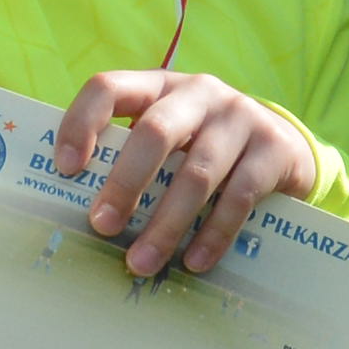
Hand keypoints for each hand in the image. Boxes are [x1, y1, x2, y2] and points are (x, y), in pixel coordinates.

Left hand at [47, 70, 322, 283]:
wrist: (283, 146)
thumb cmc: (204, 147)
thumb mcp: (170, 137)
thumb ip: (132, 156)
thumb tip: (86, 213)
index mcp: (159, 86)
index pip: (108, 88)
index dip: (81, 124)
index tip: (65, 169)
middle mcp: (199, 93)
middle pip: (155, 133)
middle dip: (125, 183)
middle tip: (103, 226)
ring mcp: (240, 117)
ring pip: (196, 174)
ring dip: (165, 224)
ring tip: (141, 262)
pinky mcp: (273, 149)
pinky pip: (239, 198)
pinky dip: (212, 235)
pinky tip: (193, 262)